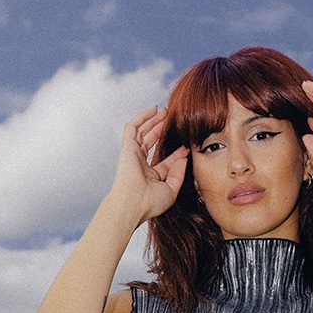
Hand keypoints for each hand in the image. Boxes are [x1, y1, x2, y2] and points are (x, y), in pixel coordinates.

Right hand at [110, 105, 188, 223]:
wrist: (134, 203)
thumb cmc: (150, 203)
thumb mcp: (171, 190)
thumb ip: (178, 174)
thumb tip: (183, 158)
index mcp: (149, 177)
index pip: (164, 161)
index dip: (176, 154)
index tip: (186, 148)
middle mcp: (140, 165)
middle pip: (151, 142)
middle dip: (161, 130)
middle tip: (172, 120)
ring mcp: (132, 155)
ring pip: (142, 132)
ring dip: (153, 120)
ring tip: (165, 111)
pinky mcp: (127, 147)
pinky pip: (132, 127)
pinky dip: (142, 117)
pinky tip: (153, 109)